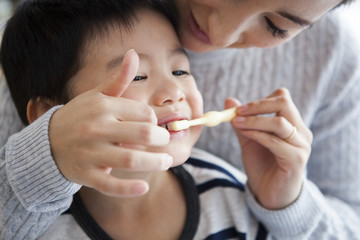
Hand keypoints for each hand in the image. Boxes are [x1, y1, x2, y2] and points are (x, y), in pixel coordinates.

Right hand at [49, 50, 172, 196]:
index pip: (143, 113)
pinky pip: (110, 184)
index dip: (155, 121)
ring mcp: (90, 152)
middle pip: (143, 134)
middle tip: (166, 142)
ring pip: (131, 159)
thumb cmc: (81, 116)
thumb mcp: (97, 95)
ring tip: (165, 162)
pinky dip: (129, 188)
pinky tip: (144, 187)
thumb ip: (119, 78)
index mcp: (103, 106)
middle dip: (162, 139)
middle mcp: (97, 128)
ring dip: (155, 162)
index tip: (156, 126)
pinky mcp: (86, 174)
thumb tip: (133, 53)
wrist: (47, 142)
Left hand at [226, 88, 312, 208]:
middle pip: (284, 103)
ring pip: (280, 123)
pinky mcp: (297, 160)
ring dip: (254, 120)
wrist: (269, 194)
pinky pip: (276, 142)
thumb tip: (229, 100)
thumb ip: (241, 121)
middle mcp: (301, 132)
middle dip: (258, 105)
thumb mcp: (248, 139)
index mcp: (292, 124)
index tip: (239, 108)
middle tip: (237, 111)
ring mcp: (301, 146)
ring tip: (236, 123)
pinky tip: (244, 134)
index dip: (261, 100)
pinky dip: (257, 135)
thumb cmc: (261, 165)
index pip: (282, 98)